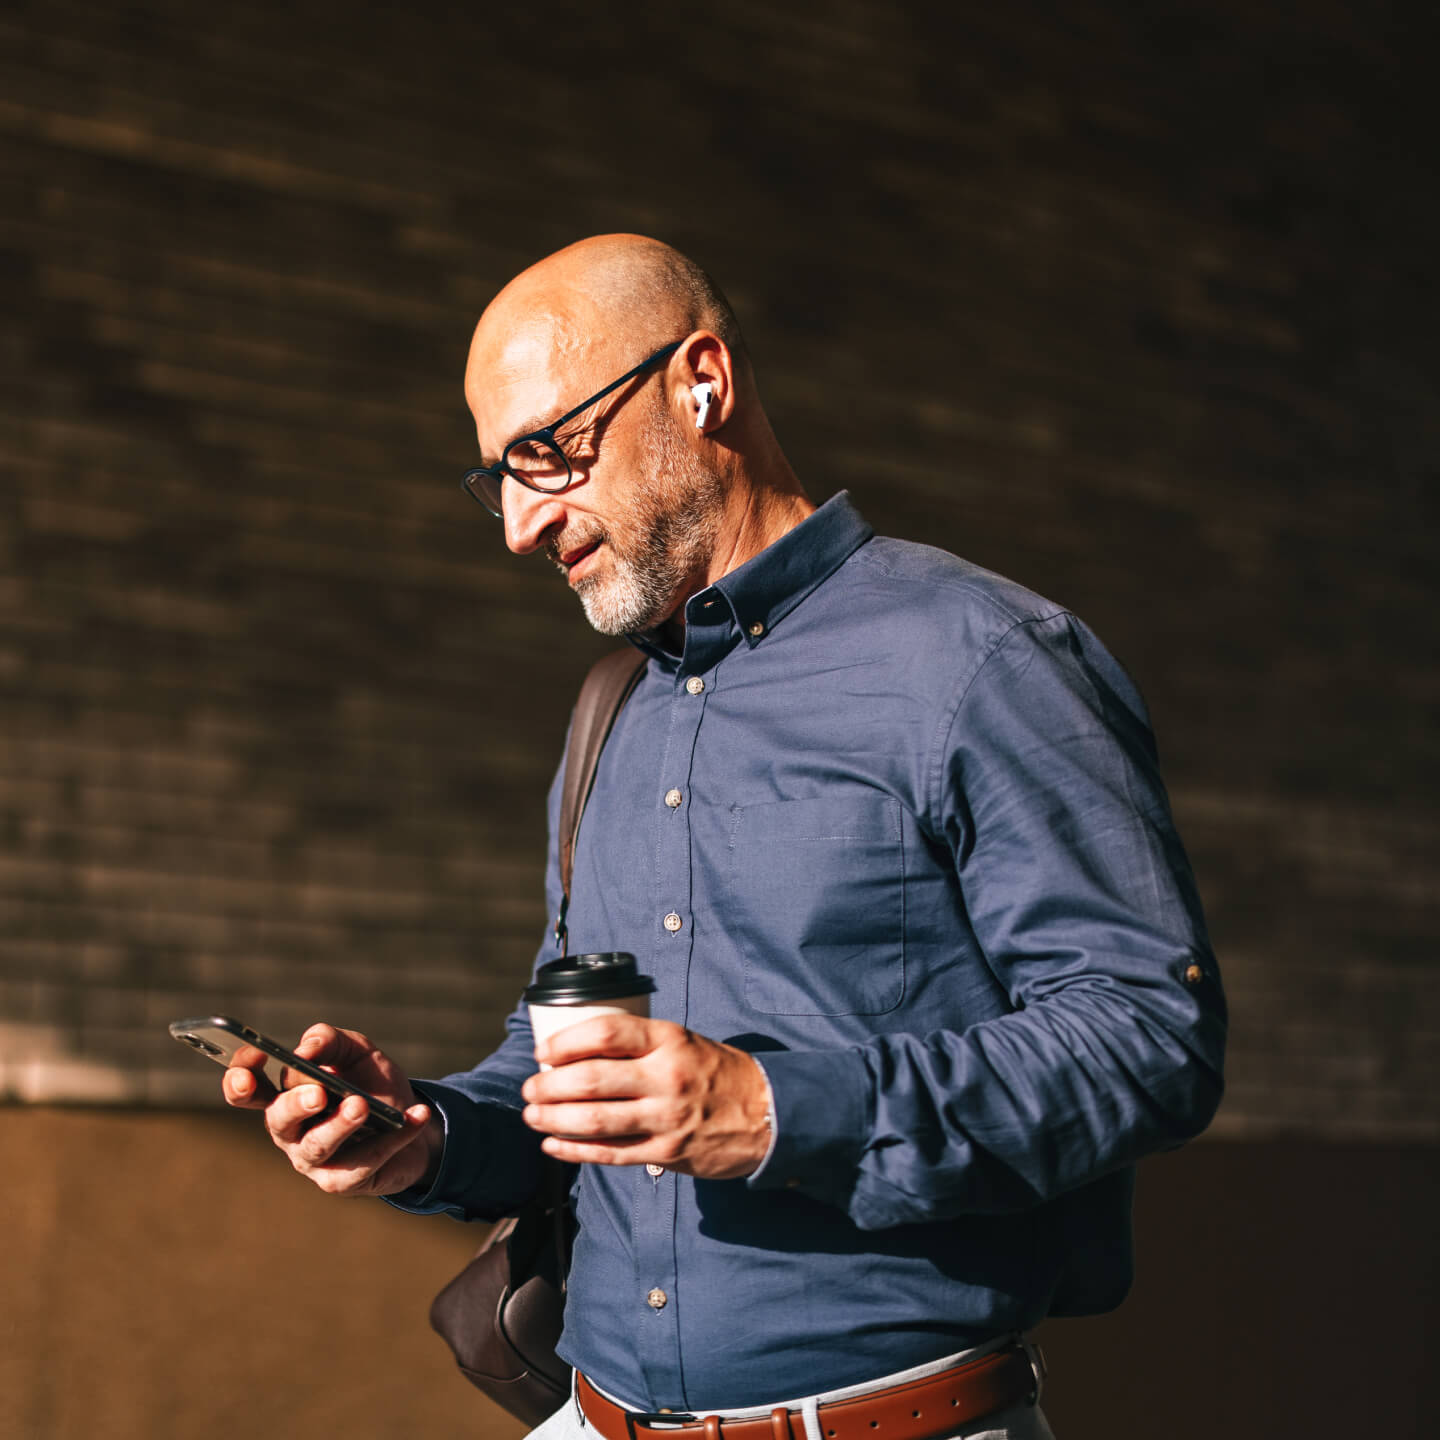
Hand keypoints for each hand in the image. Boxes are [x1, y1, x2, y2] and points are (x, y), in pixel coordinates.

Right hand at [223, 1024, 441, 1196]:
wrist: (411, 1121)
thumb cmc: (371, 1084)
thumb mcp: (356, 1053)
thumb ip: (330, 1042)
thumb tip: (307, 1048)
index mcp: (284, 1096)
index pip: (248, 1089)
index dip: (242, 1076)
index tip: (253, 1057)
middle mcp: (290, 1131)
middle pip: (279, 1119)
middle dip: (296, 1104)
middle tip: (319, 1093)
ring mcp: (313, 1160)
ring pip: (319, 1145)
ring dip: (341, 1125)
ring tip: (362, 1106)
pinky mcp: (342, 1181)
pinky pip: (366, 1160)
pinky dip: (395, 1136)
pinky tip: (416, 1115)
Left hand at [520, 1014, 770, 1179]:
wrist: (769, 1114)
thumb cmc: (718, 1073)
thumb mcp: (685, 1042)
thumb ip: (641, 1046)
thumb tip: (582, 1051)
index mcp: (669, 1041)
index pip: (607, 1034)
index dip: (566, 1042)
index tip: (544, 1050)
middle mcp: (666, 1078)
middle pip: (592, 1080)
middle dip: (550, 1085)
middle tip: (531, 1088)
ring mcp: (666, 1119)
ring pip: (595, 1120)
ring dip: (554, 1119)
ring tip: (532, 1115)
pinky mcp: (667, 1154)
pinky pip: (610, 1154)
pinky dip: (575, 1151)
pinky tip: (553, 1146)